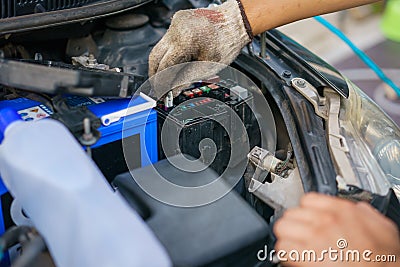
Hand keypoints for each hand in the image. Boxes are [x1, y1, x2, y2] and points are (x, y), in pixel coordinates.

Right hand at [148, 0, 251, 96]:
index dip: (161, 83)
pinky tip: (173, 64)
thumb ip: (186, 79)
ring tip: (166, 79)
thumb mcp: (207, 68)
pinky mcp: (177, 21)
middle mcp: (176, 29)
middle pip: (155, 57)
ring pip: (159, 48)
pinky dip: (168, 53)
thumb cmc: (227, 42)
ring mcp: (175, 23)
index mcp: (184, 41)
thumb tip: (173, 90)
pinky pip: (167, 41)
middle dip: (156, 75)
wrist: (235, 22)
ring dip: (161, 65)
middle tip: (159, 89)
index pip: (164, 67)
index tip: (162, 94)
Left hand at [274, 193, 399, 266]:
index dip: (306, 210)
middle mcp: (325, 221)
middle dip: (294, 224)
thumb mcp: (384, 228)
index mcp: (342, 211)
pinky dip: (286, 253)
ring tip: (294, 244)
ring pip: (282, 228)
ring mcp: (314, 238)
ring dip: (287, 236)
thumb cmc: (384, 260)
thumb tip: (360, 209)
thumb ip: (367, 214)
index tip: (307, 218)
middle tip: (300, 233)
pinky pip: (283, 248)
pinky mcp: (305, 256)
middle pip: (291, 212)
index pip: (307, 199)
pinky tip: (294, 256)